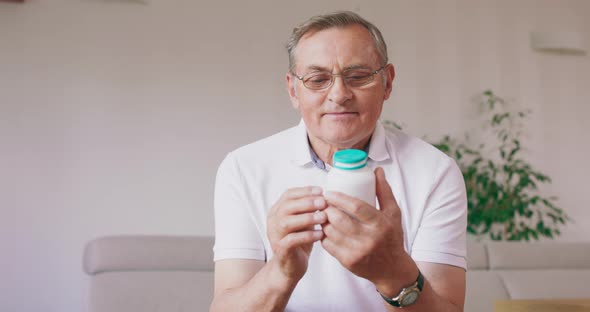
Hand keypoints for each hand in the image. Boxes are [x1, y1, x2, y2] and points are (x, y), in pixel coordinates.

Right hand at [267, 186, 327, 283]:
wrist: (290, 267)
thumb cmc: (299, 241)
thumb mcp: (303, 221)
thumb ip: (308, 209)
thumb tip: (325, 196)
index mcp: (277, 211)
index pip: (288, 195)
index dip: (304, 191)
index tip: (321, 191)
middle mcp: (273, 221)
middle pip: (287, 206)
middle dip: (306, 202)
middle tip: (323, 202)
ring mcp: (274, 235)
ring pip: (287, 222)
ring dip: (307, 218)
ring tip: (323, 217)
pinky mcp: (280, 249)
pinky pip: (292, 240)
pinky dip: (307, 236)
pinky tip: (320, 234)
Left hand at [321, 167, 412, 286]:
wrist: (392, 269)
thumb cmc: (391, 237)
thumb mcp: (393, 213)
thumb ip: (384, 191)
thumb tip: (376, 170)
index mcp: (380, 224)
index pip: (357, 207)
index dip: (339, 198)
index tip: (329, 192)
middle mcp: (369, 239)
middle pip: (340, 220)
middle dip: (327, 208)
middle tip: (322, 202)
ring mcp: (357, 252)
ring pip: (331, 232)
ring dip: (323, 220)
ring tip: (322, 213)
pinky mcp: (347, 262)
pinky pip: (328, 245)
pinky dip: (323, 235)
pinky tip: (324, 228)